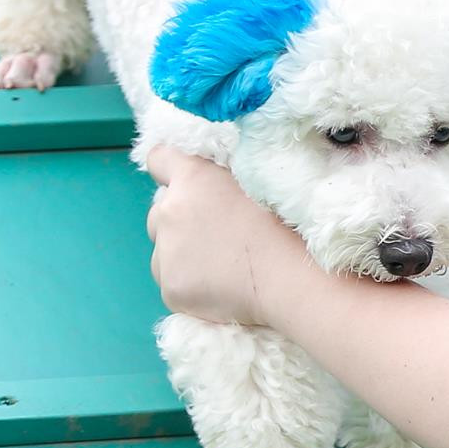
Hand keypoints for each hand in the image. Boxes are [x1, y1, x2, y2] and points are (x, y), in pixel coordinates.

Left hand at [145, 145, 308, 326]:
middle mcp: (169, 211)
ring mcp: (165, 253)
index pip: (159, 159)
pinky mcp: (170, 288)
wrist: (289, 281)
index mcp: (193, 178)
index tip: (185, 181)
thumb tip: (209, 177)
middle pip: (159, 210)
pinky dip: (188, 282)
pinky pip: (171, 280)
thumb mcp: (257, 181)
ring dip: (180, 251)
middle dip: (179, 217)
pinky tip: (219, 285)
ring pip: (162, 248)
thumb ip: (222, 176)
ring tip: (219, 262)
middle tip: (214, 230)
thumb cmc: (287, 227)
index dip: (171, 170)